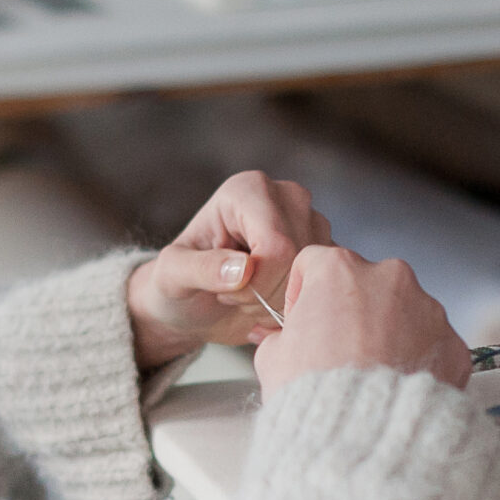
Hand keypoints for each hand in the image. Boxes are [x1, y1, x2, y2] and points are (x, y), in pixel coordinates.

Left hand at [125, 170, 330, 367]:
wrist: (196, 308)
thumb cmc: (179, 286)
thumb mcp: (172, 277)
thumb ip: (201, 269)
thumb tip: (244, 269)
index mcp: (248, 190)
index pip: (276, 245)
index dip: (256, 284)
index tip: (226, 292)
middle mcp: (287, 197)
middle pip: (300, 260)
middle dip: (268, 295)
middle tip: (237, 298)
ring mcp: (312, 222)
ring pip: (316, 275)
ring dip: (282, 303)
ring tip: (251, 300)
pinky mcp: (325, 250)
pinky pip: (327, 286)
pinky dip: (297, 307)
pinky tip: (271, 306)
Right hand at [252, 246, 470, 396]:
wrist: (363, 437)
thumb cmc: (316, 396)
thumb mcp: (272, 360)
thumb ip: (279, 337)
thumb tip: (284, 341)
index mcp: (340, 270)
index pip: (317, 264)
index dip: (305, 295)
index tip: (306, 322)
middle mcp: (389, 278)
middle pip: (367, 286)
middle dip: (355, 314)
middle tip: (342, 353)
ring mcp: (428, 309)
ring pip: (405, 313)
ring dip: (391, 335)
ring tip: (373, 375)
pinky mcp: (452, 344)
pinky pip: (432, 345)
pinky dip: (419, 361)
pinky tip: (399, 388)